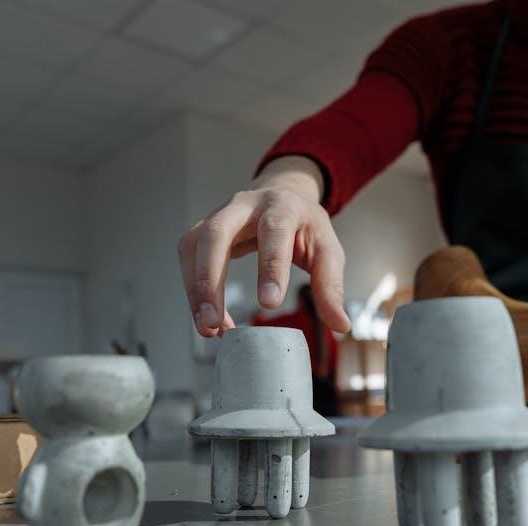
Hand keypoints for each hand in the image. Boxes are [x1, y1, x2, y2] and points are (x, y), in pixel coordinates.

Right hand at [177, 156, 350, 337]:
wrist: (281, 195)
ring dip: (196, 290)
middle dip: (210, 280)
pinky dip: (193, 290)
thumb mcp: (327, 251)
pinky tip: (208, 316)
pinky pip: (188, 258)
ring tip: (209, 328)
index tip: (268, 304)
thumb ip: (331, 287)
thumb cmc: (304, 226)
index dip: (270, 267)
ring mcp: (217, 215)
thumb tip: (340, 325)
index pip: (274, 232)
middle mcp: (243, 205)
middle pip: (217, 234)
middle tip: (215, 322)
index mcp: (282, 206)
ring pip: (194, 246)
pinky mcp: (202, 231)